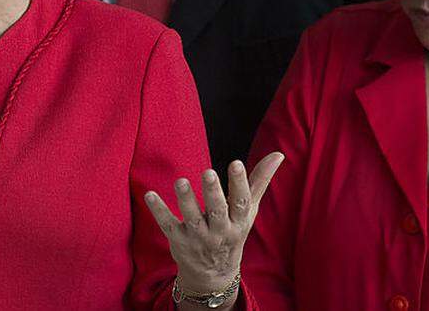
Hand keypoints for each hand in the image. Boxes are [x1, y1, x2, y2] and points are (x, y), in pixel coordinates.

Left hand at [144, 153, 284, 304]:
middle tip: (208, 172)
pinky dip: (158, 210)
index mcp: (239, 222)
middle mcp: (220, 231)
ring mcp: (198, 237)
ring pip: (193, 218)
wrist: (214, 274)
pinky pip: (168, 224)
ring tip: (181, 181)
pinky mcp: (179, 240)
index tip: (236, 163)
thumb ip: (259, 181)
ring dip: (186, 200)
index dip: (239, 184)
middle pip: (217, 211)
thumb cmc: (233, 230)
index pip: (241, 202)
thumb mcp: (249, 210)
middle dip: (213, 193)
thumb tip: (278, 154)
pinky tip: (150, 194)